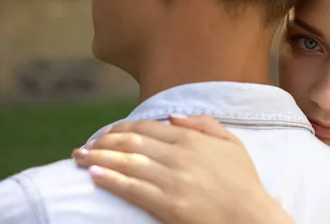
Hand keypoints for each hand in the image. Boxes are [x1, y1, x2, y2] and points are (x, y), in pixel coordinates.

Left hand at [72, 115, 293, 223]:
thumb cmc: (244, 181)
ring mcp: (172, 180)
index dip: (121, 128)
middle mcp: (179, 156)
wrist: (251, 216)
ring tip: (78, 158)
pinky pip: (132, 189)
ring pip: (127, 163)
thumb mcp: (232, 143)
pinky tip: (94, 176)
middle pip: (131, 143)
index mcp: (192, 140)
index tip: (106, 133)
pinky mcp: (167, 205)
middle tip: (85, 146)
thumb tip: (172, 116)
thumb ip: (204, 124)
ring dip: (98, 158)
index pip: (147, 127)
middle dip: (103, 142)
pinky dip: (110, 180)